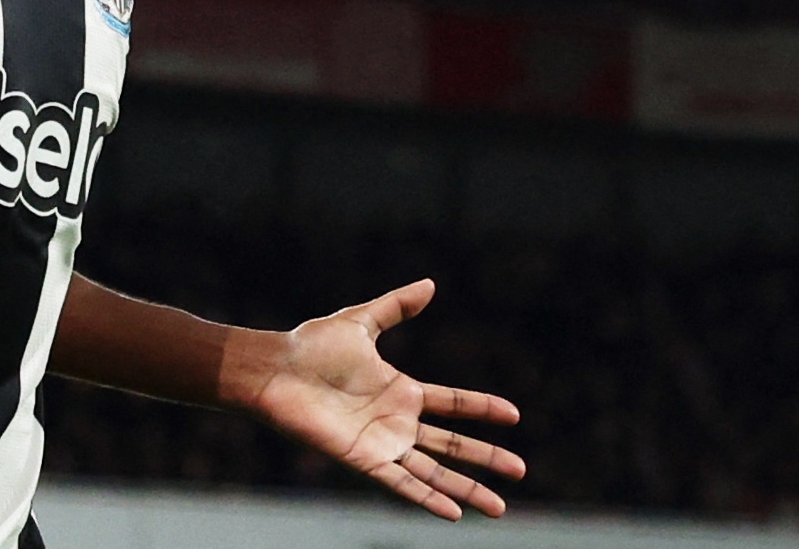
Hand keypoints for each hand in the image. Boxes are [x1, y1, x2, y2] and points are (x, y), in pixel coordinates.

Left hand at [251, 278, 523, 519]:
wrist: (276, 370)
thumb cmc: (310, 347)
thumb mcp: (361, 321)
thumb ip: (396, 307)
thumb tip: (430, 284)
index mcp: (400, 391)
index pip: (452, 404)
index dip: (482, 408)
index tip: (514, 414)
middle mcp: (396, 422)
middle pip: (452, 444)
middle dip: (487, 458)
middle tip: (522, 470)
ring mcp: (382, 444)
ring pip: (434, 471)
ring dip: (466, 489)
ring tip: (499, 508)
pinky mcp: (363, 460)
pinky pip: (402, 484)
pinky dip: (428, 498)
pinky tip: (454, 513)